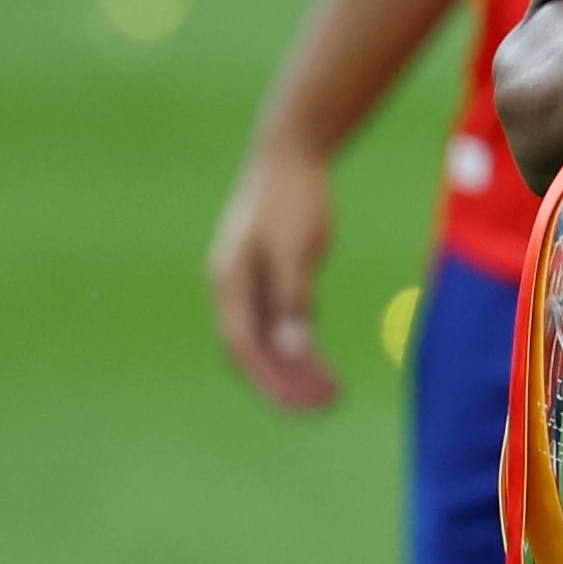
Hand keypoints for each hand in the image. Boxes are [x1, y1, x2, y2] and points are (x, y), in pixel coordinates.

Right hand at [209, 144, 340, 411]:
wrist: (290, 155)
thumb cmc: (291, 197)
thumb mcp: (295, 247)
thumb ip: (292, 298)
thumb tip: (292, 350)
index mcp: (229, 282)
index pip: (242, 346)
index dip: (269, 379)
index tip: (300, 403)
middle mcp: (233, 291)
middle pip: (253, 354)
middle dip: (284, 385)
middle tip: (324, 408)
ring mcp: (250, 288)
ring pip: (268, 345)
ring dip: (296, 374)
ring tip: (334, 396)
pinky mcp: (270, 282)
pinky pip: (281, 328)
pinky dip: (301, 351)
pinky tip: (324, 370)